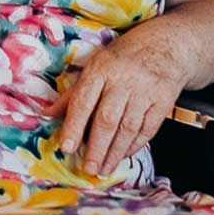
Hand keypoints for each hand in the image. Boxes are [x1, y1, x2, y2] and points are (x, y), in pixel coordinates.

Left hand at [53, 32, 189, 177]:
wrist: (166, 45)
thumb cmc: (123, 58)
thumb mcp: (95, 65)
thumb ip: (73, 92)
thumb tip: (48, 114)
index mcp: (100, 69)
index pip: (83, 101)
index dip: (74, 126)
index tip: (67, 147)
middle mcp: (123, 80)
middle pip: (107, 119)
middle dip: (96, 148)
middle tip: (88, 168)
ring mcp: (145, 91)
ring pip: (127, 128)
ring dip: (114, 153)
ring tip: (104, 169)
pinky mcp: (164, 101)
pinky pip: (147, 129)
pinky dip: (135, 146)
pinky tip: (123, 156)